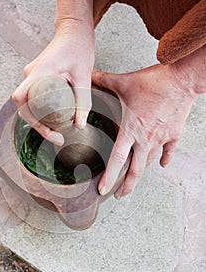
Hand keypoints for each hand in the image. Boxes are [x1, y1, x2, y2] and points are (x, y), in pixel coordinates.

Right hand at [12, 21, 93, 144]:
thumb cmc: (78, 48)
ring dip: (39, 118)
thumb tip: (79, 126)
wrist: (74, 30)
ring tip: (58, 131)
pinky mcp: (37, 76)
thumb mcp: (84, 76)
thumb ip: (83, 101)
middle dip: (37, 125)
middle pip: (24, 105)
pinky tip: (56, 118)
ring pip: (28, 102)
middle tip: (57, 137)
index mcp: (39, 72)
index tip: (50, 131)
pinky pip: (34, 96)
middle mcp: (30, 74)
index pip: (21, 98)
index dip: (30, 119)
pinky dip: (42, 110)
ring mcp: (32, 75)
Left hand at [92, 64, 197, 196]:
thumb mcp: (123, 81)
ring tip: (135, 182)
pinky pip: (169, 151)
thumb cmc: (153, 81)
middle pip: (136, 170)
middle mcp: (146, 139)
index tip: (102, 190)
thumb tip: (88, 75)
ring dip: (142, 174)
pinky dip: (165, 158)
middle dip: (127, 186)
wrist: (181, 79)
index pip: (117, 159)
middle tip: (119, 196)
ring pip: (150, 162)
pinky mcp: (174, 134)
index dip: (109, 177)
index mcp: (131, 129)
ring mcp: (161, 138)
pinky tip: (162, 164)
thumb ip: (103, 80)